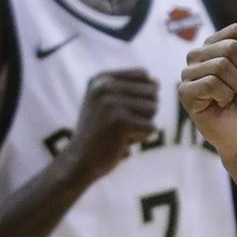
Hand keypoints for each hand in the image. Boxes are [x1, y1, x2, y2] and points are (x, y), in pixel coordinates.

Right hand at [58, 68, 158, 183]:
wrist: (79, 161)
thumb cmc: (101, 132)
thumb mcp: (112, 103)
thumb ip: (135, 89)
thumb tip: (157, 82)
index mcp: (101, 78)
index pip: (144, 75)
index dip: (141, 95)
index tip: (118, 110)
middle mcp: (104, 86)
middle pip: (152, 92)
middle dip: (143, 111)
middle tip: (119, 124)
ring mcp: (112, 104)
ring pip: (154, 109)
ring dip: (141, 125)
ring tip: (119, 132)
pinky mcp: (121, 122)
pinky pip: (152, 127)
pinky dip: (141, 137)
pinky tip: (120, 142)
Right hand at [179, 24, 236, 160]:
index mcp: (219, 43)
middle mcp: (200, 54)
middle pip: (230, 47)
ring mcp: (190, 72)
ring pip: (220, 65)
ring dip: (236, 86)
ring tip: (232, 96)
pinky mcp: (185, 91)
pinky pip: (210, 83)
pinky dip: (224, 96)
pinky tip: (221, 103)